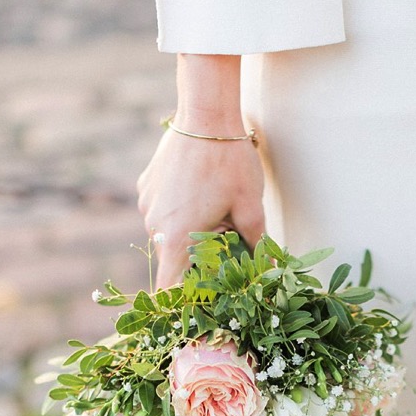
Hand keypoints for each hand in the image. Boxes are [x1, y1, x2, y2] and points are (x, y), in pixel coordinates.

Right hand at [138, 129, 265, 288]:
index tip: (196, 299)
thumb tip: (270, 273)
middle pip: (172, 258)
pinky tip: (196, 187)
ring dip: (185, 230)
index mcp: (178, 239)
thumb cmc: (230, 163)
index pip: (168, 289)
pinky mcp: (145, 186)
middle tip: (223, 235)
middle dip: (195, 256)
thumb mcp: (250, 207)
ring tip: (211, 205)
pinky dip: (176, 208)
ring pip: (166, 232)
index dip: (180, 300)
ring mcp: (146, 205)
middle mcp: (155, 227)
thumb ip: (257, 246)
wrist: (206, 114)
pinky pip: (160, 209)